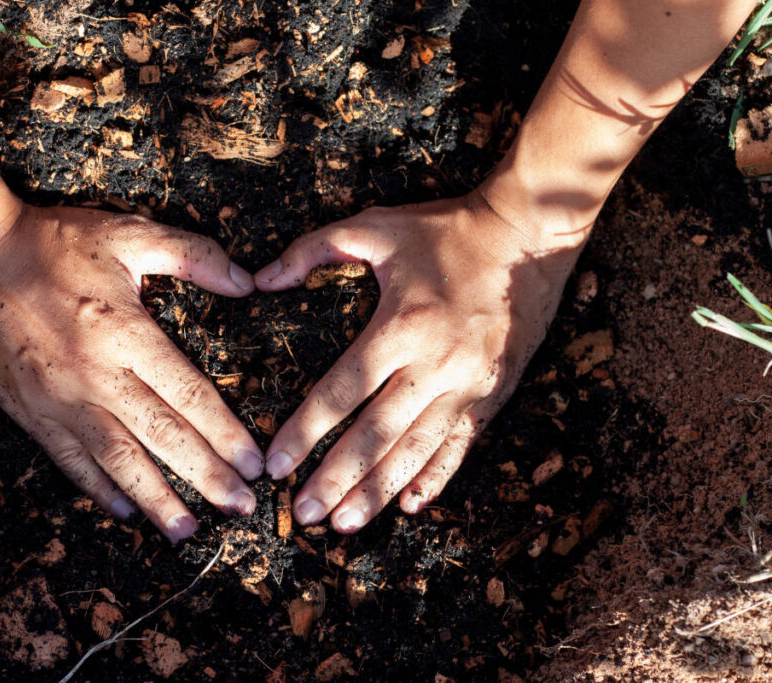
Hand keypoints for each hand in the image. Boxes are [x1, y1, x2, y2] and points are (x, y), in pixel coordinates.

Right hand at [0, 205, 263, 542]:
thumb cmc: (53, 240)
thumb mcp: (129, 234)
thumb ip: (192, 256)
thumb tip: (247, 282)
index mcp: (126, 332)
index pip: (189, 396)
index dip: (226, 434)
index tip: (255, 464)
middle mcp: (96, 374)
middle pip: (163, 437)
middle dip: (206, 477)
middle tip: (240, 508)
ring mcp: (59, 398)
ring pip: (118, 460)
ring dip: (156, 499)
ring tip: (188, 532)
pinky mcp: (28, 410)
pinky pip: (69, 459)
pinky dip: (98, 488)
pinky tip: (125, 510)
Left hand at [255, 192, 581, 532]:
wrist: (528, 236)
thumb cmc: (444, 230)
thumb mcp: (375, 226)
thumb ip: (313, 250)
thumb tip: (259, 279)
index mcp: (401, 325)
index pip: (342, 391)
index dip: (306, 431)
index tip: (276, 463)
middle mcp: (435, 364)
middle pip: (377, 435)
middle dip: (336, 478)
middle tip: (302, 513)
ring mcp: (468, 384)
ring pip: (416, 450)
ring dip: (378, 491)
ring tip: (343, 524)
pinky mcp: (491, 393)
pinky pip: (460, 444)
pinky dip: (435, 478)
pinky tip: (409, 505)